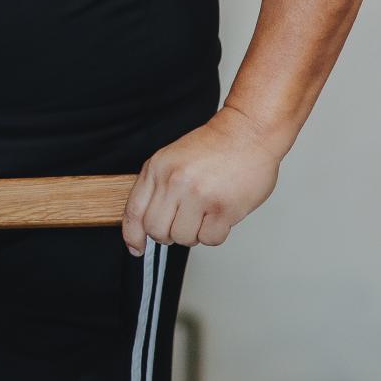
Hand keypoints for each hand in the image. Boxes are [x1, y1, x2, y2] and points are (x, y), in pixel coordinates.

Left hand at [121, 107, 286, 254]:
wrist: (247, 132)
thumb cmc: (212, 147)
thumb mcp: (171, 159)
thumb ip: (156, 186)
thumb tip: (144, 222)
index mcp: (157, 169)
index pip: (134, 211)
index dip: (132, 235)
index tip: (136, 247)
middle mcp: (174, 182)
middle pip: (156, 230)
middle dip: (167, 235)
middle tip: (181, 225)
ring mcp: (198, 195)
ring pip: (182, 238)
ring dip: (194, 234)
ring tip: (204, 215)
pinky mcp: (223, 208)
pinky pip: (209, 239)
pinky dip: (214, 234)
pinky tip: (219, 216)